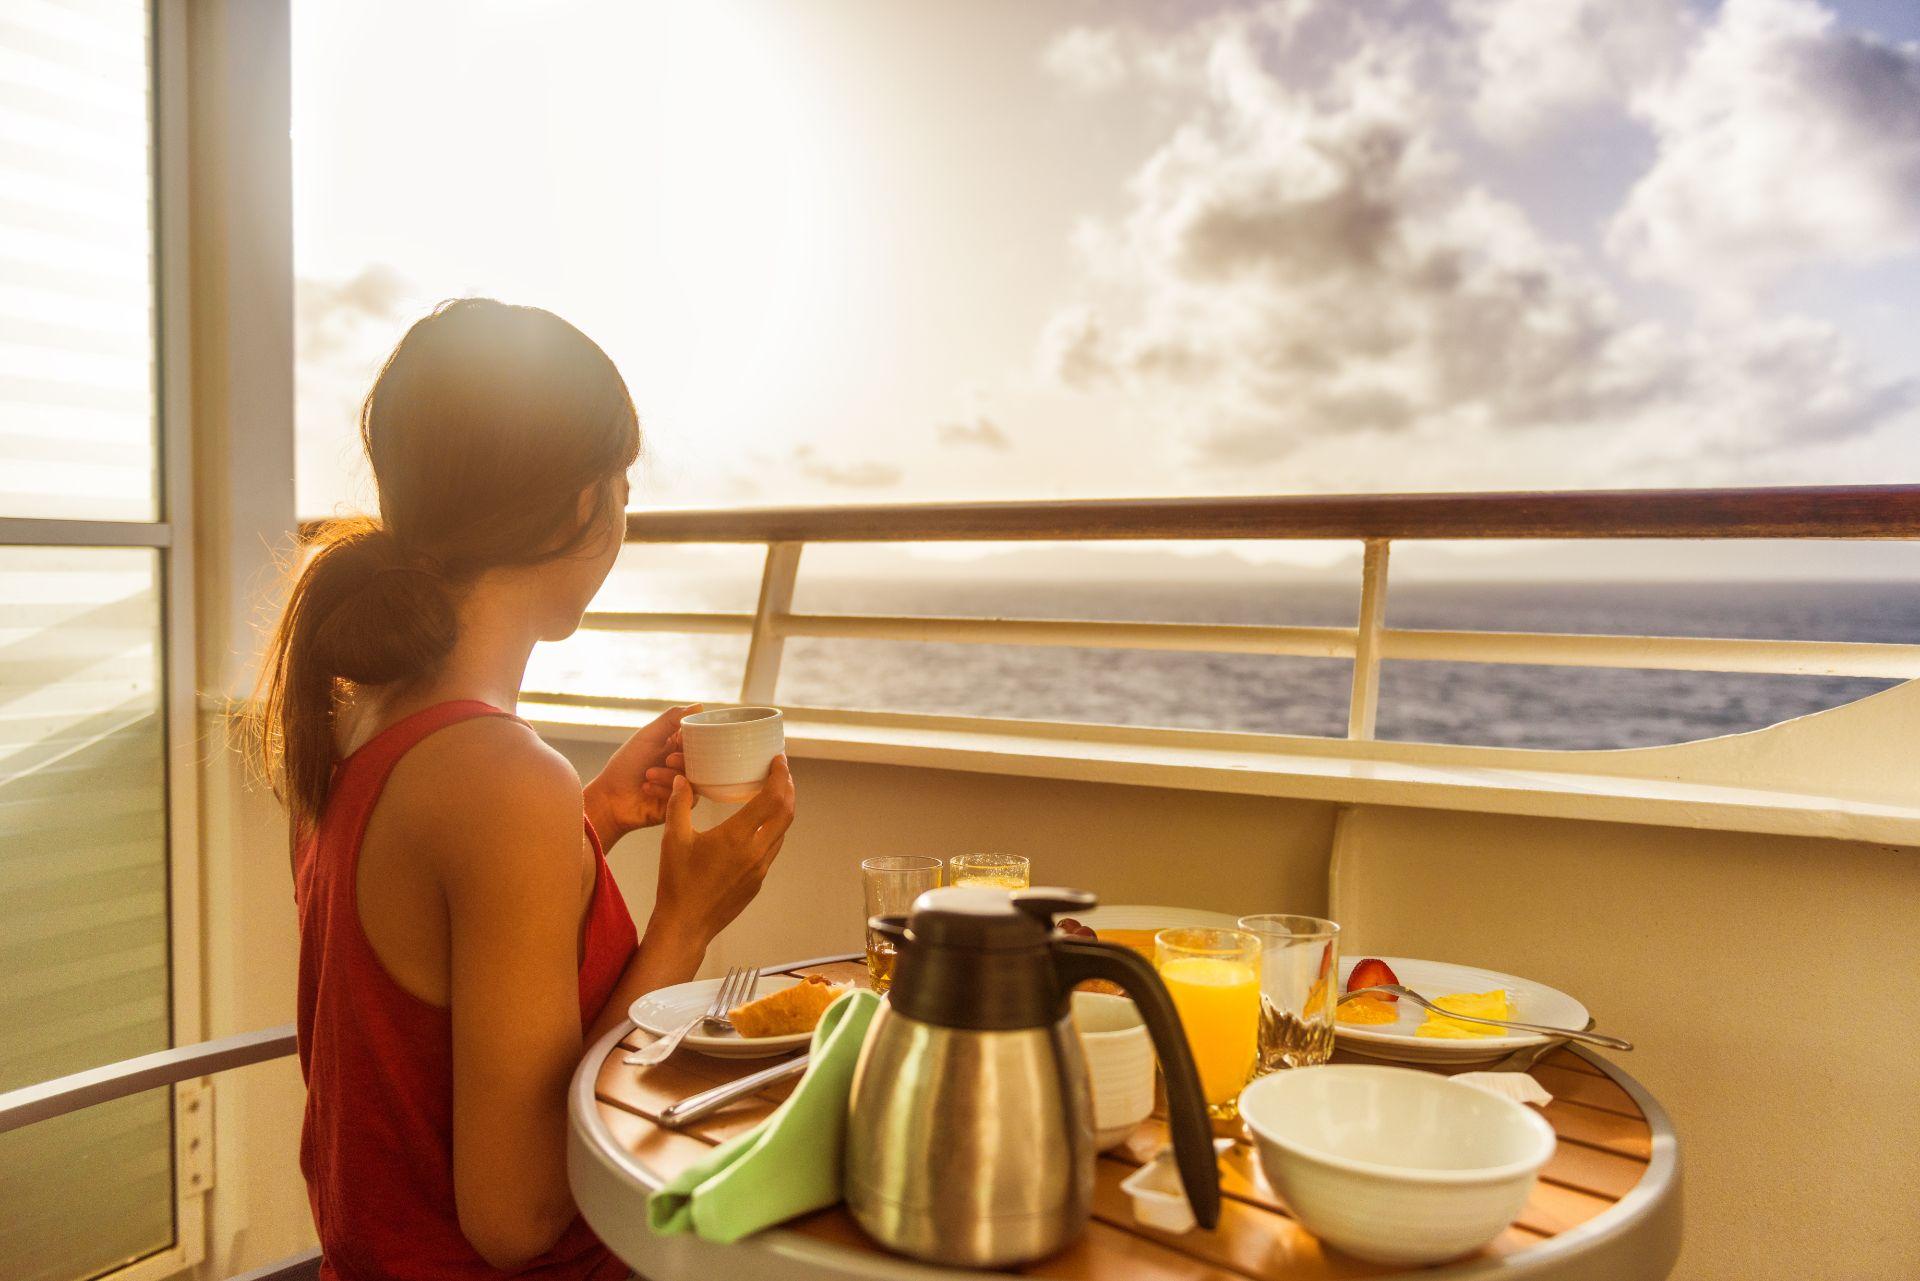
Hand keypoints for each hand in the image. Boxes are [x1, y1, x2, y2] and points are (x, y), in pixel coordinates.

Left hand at [583, 704, 699, 841]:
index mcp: (678, 745)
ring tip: (648, 775)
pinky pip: (686, 796)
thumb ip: (671, 719)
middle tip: (667, 759)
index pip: (700, 738)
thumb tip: (700, 706)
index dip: (695, 739)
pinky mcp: (681, 802)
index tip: (681, 741)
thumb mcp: (648, 736)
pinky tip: (646, 788)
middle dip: (682, 759)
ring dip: (668, 775)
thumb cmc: (626, 764)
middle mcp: (683, 763)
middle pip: (701, 760)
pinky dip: (665, 790)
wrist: (610, 797)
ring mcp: (683, 784)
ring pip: (693, 778)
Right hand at [651, 755, 795, 946]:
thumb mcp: (672, 839)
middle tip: (781, 771)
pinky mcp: (758, 882)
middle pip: (786, 813)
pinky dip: (773, 829)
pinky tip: (760, 824)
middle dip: (788, 788)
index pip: (771, 799)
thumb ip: (678, 805)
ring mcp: (760, 869)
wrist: (685, 925)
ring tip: (774, 793)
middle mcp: (755, 852)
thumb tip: (682, 779)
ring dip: (783, 810)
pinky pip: (772, 849)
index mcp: (736, 838)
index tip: (778, 760)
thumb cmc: (677, 882)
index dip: (780, 776)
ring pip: (782, 832)